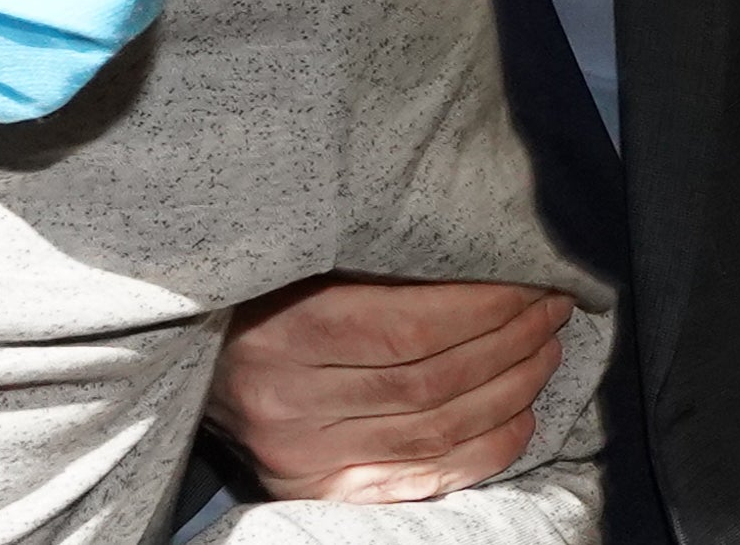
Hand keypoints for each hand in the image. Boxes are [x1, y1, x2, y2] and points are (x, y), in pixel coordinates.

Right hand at [207, 276, 572, 502]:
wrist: (189, 357)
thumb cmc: (252, 293)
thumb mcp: (291, 260)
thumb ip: (363, 261)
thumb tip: (471, 247)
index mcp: (279, 333)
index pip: (407, 327)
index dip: (483, 308)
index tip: (529, 281)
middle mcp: (290, 405)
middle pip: (431, 381)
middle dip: (509, 342)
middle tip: (550, 309)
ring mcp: (306, 459)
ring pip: (437, 430)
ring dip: (509, 390)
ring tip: (544, 350)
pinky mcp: (322, 492)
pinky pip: (425, 478)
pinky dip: (486, 450)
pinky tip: (520, 417)